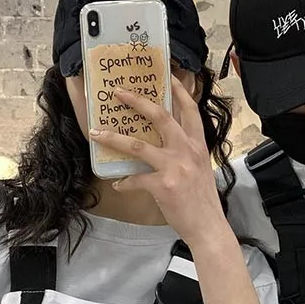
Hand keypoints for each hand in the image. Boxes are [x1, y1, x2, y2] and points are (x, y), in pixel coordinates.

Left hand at [90, 77, 231, 249]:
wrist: (208, 227)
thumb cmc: (202, 200)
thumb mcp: (199, 169)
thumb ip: (185, 154)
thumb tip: (162, 146)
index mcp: (197, 146)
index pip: (190, 111)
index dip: (179, 91)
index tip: (168, 76)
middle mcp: (187, 151)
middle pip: (160, 116)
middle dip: (137, 101)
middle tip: (119, 92)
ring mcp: (175, 167)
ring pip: (138, 145)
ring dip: (114, 138)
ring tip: (96, 133)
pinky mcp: (163, 185)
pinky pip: (135, 179)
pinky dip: (124, 182)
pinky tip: (118, 185)